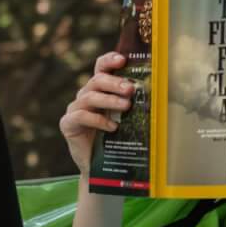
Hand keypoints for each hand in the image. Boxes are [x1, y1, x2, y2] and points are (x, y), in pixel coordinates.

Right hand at [60, 52, 135, 175]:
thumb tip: (157, 95)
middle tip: (130, 89)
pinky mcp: (68, 124)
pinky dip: (98, 120)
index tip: (123, 60)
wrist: (100, 167)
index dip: (109, 60)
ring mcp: (74, 109)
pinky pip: (81, 116)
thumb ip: (132, 105)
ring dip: (110, 100)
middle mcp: (85, 96)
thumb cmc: (115, 140)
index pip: (101, 68)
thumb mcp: (126, 118)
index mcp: (99, 90)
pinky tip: (112, 127)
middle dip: (114, 82)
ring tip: (126, 106)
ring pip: (90, 96)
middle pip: (96, 80)